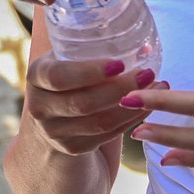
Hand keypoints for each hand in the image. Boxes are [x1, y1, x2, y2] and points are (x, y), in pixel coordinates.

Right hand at [24, 56, 164, 156]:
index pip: (59, 76)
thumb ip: (92, 49)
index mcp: (36, 76)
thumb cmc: (70, 77)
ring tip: (157, 87)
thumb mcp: (68, 59)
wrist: (53, 116)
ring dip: (132, 106)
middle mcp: (39, 106)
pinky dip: (131, 120)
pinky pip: (107, 134)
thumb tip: (146, 46)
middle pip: (82, 103)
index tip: (119, 64)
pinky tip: (148, 106)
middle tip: (148, 74)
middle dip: (119, 89)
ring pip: (98, 122)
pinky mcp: (72, 147)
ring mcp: (54, 132)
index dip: (89, 72)